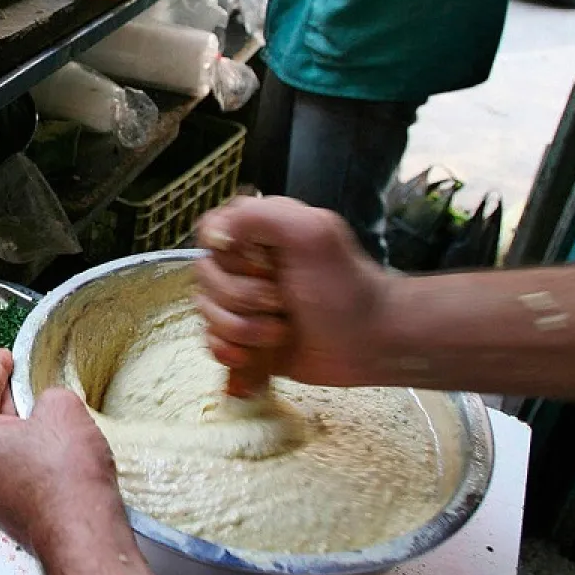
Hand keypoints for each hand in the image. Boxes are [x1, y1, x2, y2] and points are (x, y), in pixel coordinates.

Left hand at [0, 350, 118, 549]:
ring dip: (19, 430)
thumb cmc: (63, 474)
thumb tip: (47, 406)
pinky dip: (24, 455)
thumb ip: (48, 395)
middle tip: (27, 380)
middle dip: (8, 400)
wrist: (81, 534)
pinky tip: (49, 446)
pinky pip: (6, 470)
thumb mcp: (61, 407)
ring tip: (45, 412)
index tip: (6, 356)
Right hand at [194, 196, 394, 387]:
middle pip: (205, 277)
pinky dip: (229, 354)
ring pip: (206, 313)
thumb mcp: (311, 233)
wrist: (370, 343)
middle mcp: (245, 264)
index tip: (260, 267)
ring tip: (280, 333)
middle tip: (281, 304)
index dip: (228, 256)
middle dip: (240, 298)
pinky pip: (211, 344)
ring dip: (242, 329)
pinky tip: (252, 358)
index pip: (210, 232)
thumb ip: (259, 216)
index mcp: (258, 232)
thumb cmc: (345, 288)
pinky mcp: (244, 339)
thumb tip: (214, 235)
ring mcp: (242, 303)